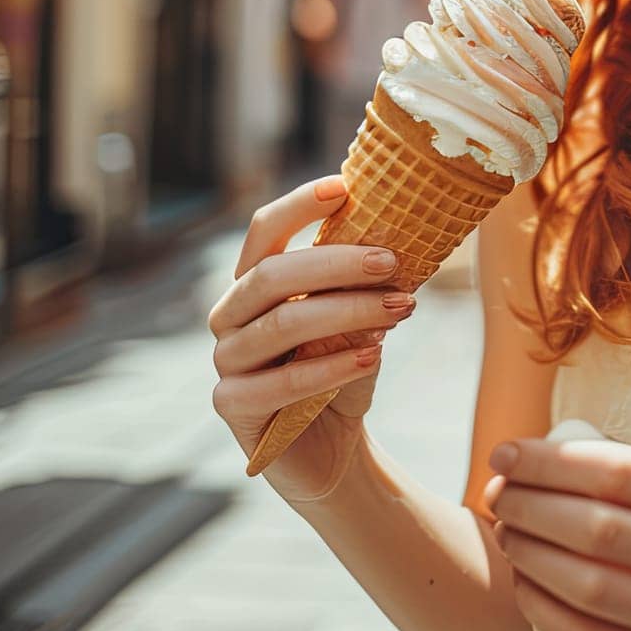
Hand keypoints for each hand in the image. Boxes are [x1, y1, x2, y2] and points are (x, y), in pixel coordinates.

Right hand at [207, 175, 414, 501]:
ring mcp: (226, 360)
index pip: (266, 231)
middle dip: (337, 263)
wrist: (334, 444)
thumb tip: (404, 237)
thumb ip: (364, 282)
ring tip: (401, 307)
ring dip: (348, 312)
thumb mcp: (359, 316)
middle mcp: (231, 313)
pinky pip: (281, 382)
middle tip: (392, 261)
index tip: (345, 186)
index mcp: (256, 281)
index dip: (299, 205)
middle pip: (273, 274)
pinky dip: (331, 367)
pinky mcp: (232, 405)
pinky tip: (372, 358)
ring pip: (281, 325)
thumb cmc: (345, 366)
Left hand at [482, 436, 630, 630]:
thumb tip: (530, 460)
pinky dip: (543, 608)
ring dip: (530, 556)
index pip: (616, 472)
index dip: (550, 462)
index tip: (505, 453)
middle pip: (598, 529)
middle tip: (498, 495)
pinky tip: (523, 583)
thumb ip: (627, 473)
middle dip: (531, 507)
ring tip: (506, 534)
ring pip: (589, 587)